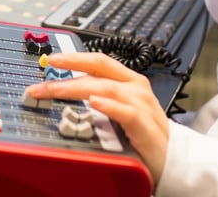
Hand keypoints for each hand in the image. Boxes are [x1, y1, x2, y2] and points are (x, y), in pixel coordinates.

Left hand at [24, 51, 169, 182]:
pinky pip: (127, 113)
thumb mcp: (118, 110)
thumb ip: (98, 97)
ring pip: (107, 88)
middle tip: (43, 81)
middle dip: (68, 72)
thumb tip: (64, 90)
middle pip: (98, 71)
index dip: (74, 57)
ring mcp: (142, 105)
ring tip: (56, 91)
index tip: (51, 59)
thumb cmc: (143, 133)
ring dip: (78, 88)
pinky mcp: (146, 127)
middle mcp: (136, 88)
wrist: (174, 159)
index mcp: (129, 81)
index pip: (99, 61)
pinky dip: (110, 106)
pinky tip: (94, 103)